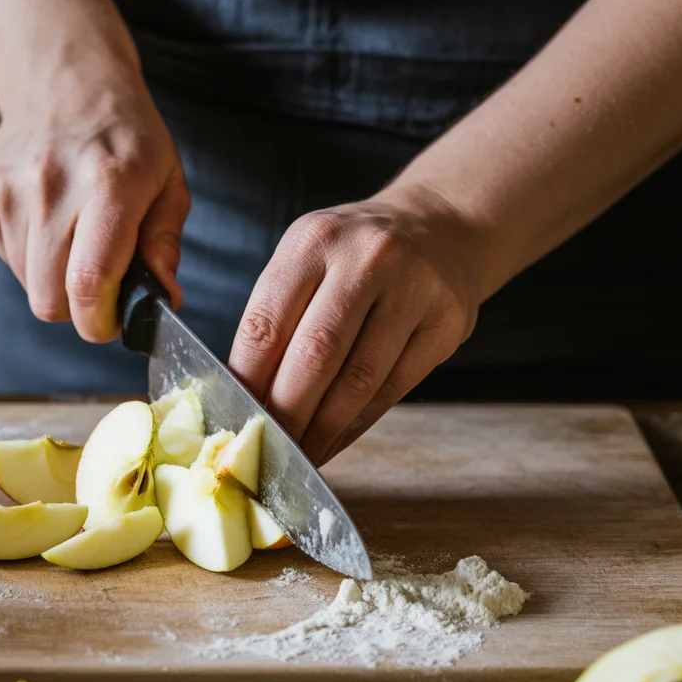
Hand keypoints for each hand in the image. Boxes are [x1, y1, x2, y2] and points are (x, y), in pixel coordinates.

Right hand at [0, 27, 187, 341]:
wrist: (66, 81)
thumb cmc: (126, 138)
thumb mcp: (167, 182)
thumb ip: (164, 245)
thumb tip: (163, 300)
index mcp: (107, 185)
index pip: (89, 284)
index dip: (100, 322)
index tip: (112, 322)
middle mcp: (50, 187)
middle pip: (49, 299)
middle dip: (78, 309)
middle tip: (101, 286)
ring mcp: (8, 191)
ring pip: (28, 285)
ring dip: (56, 281)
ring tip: (77, 239)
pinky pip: (9, 260)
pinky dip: (32, 258)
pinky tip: (51, 221)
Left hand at [228, 192, 485, 465]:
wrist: (440, 227)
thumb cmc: (355, 255)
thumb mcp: (308, 259)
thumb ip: (278, 316)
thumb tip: (244, 396)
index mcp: (314, 241)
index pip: (267, 324)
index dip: (247, 382)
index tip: (235, 418)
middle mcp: (366, 258)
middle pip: (314, 355)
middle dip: (286, 413)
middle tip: (268, 448)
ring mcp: (413, 289)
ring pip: (358, 379)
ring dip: (324, 429)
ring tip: (301, 454)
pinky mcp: (446, 324)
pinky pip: (393, 388)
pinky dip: (358, 424)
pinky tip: (336, 440)